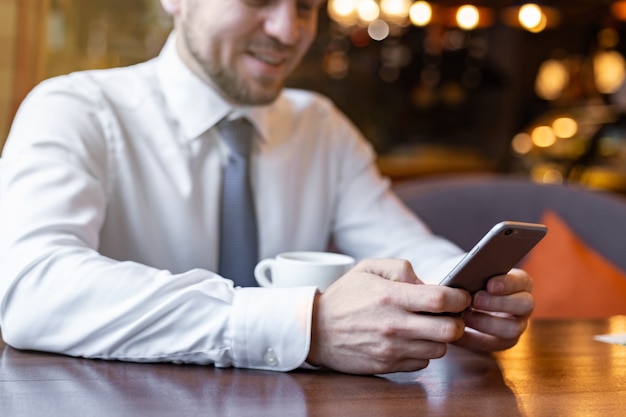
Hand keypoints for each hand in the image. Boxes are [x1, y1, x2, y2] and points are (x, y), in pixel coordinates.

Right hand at [307, 258, 470, 374]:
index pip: (441, 299)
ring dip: (439, 337)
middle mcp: (394, 325)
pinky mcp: (387, 366)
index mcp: (390, 296)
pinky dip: (422, 352)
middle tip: (448, 314)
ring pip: (440, 349)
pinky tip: (410, 340)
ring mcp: (392, 349)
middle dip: (456, 320)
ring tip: (426, 326)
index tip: (460, 296)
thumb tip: (428, 283)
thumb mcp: (368, 268)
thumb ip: (401, 268)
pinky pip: (422, 363)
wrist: (315, 330)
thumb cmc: (344, 297)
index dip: (459, 297)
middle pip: (450, 329)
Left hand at [453, 268, 533, 351]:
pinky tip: (456, 332)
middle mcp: (522, 304)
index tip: (490, 285)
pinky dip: (471, 339)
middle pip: (524, 304)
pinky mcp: (499, 342)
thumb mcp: (465, 273)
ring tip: (464, 316)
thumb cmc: (462, 281)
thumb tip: (465, 275)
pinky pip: (489, 344)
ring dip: (486, 322)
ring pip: (512, 328)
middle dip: (499, 302)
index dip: (508, 283)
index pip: (522, 280)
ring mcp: (515, 325)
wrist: (451, 301)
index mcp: (519, 282)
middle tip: (475, 300)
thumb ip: (471, 273)